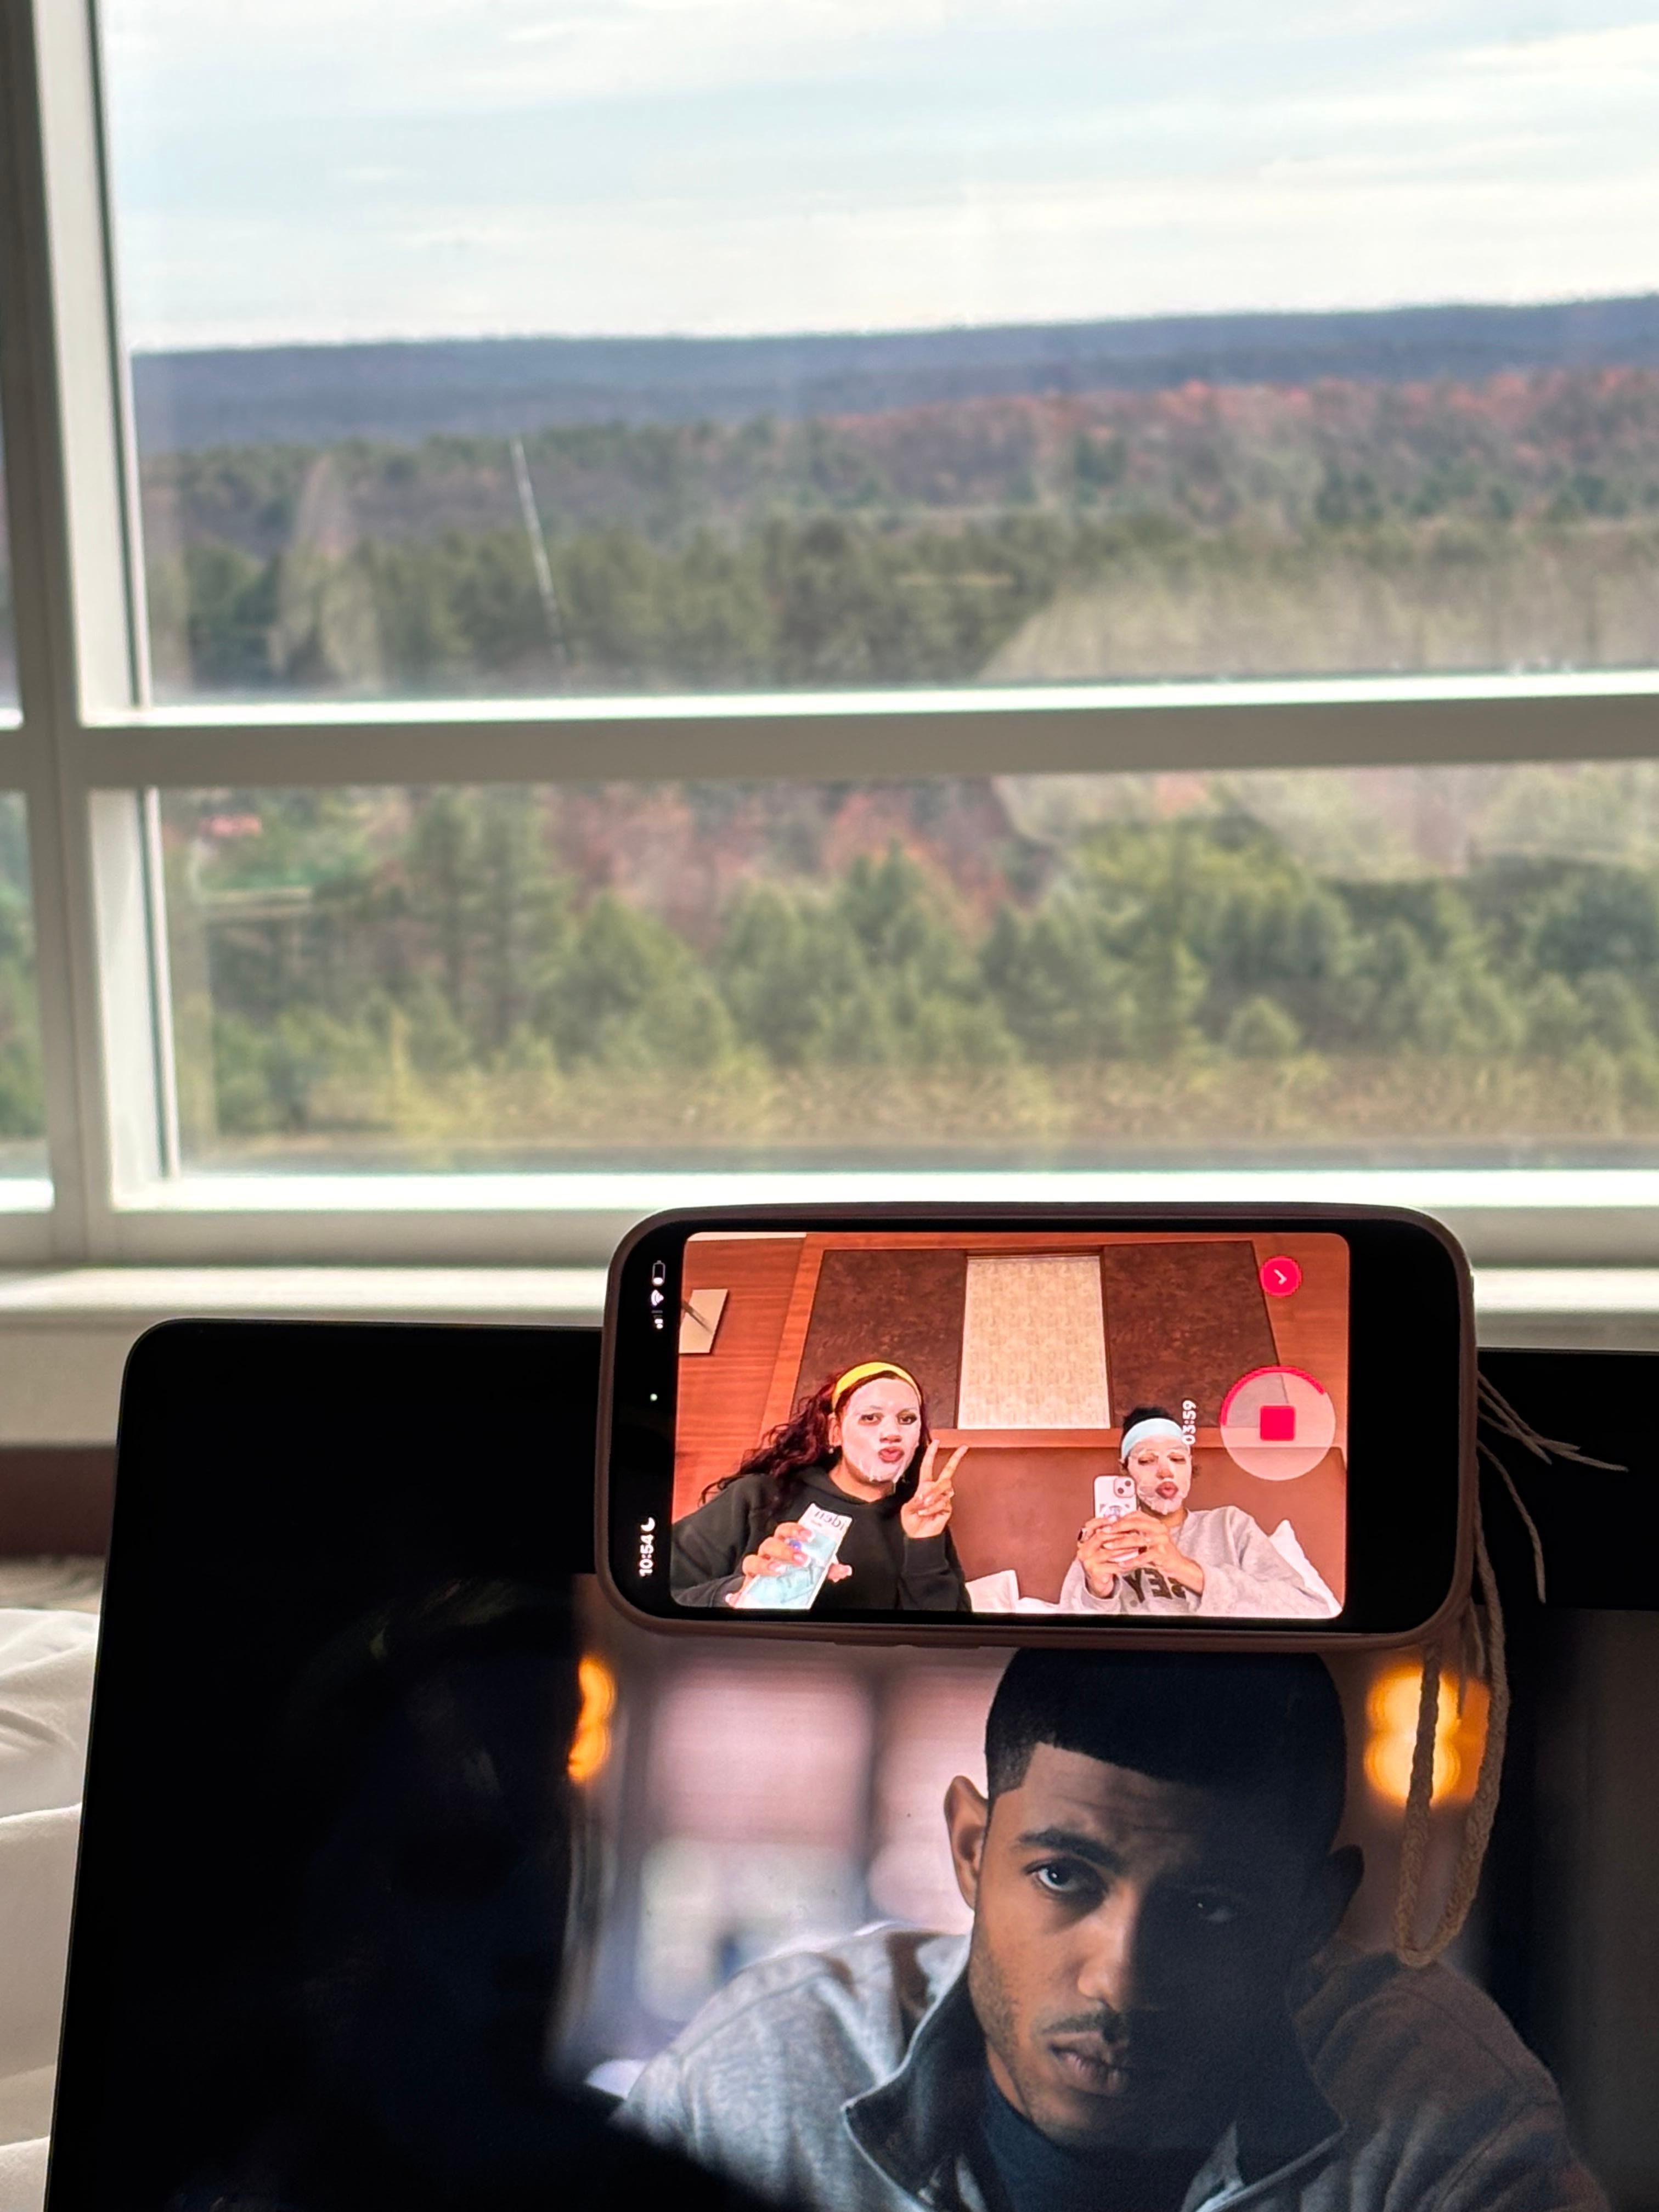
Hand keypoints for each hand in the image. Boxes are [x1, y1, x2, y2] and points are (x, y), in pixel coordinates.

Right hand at [727, 1520, 851, 1603]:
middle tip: (802, 1559)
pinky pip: (739, 1589)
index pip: (786, 1531)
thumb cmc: (792, 1576)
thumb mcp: (811, 1572)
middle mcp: (768, 1555)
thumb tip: (844, 1570)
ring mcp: (757, 1570)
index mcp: (783, 1546)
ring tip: (780, 1571)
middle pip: (771, 1542)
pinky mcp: (748, 1586)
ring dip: (767, 1566)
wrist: (771, 1592)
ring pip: (753, 1559)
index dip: (796, 1529)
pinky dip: (737, 1594)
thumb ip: (827, 1570)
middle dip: (786, 1549)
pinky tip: (737, 1598)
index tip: (810, 1536)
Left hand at [901, 1443, 964, 1539]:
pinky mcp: (948, 1507)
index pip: (928, 1466)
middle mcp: (935, 1489)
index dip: (932, 1453)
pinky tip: (926, 1514)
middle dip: (956, 1458)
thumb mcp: (907, 1509)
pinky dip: (932, 1507)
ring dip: (932, 1495)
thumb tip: (925, 1494)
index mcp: (924, 1486)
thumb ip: (915, 1500)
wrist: (919, 1537)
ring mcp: (943, 1498)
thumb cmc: (912, 1523)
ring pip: (943, 1487)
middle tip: (963, 1448)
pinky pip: (943, 1502)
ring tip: (923, 1506)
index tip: (936, 1442)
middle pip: (948, 1471)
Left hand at [1078, 1509, 1203, 1597]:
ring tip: (1108, 1547)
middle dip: (1117, 1528)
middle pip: (1135, 1524)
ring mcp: (1161, 1541)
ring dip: (1120, 1544)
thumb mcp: (1149, 1538)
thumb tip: (1114, 1527)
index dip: (1120, 1518)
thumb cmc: (1161, 1551)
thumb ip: (1136, 1532)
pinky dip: (1131, 1560)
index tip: (1106, 1522)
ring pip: (1137, 1540)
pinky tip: (1121, 1564)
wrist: (1178, 1565)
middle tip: (1104, 1532)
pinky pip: (1143, 1557)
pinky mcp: (1162, 1554)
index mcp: (1155, 1523)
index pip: (1136, 1515)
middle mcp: (1159, 1529)